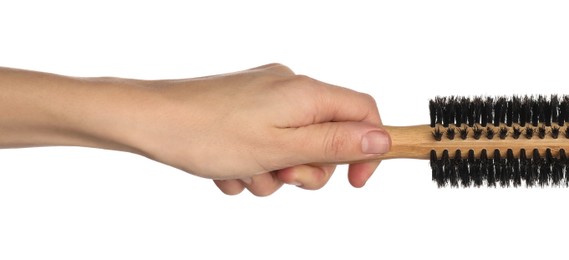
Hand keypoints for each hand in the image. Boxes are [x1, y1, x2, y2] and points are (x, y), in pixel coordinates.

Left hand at [133, 64, 390, 195]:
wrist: (147, 121)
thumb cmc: (208, 133)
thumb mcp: (282, 148)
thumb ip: (335, 144)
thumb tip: (382, 138)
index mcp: (305, 93)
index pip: (363, 112)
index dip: (369, 148)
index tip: (355, 182)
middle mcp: (289, 89)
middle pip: (328, 134)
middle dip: (308, 167)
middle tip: (281, 176)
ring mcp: (265, 98)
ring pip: (294, 145)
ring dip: (274, 171)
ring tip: (245, 174)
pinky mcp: (244, 110)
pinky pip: (266, 143)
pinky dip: (253, 163)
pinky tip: (227, 170)